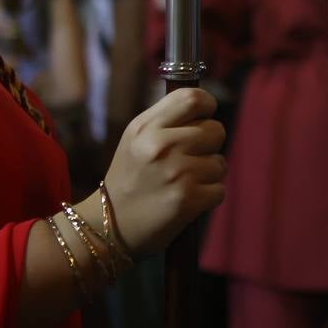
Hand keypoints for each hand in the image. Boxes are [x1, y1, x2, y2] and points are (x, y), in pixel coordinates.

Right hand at [102, 87, 226, 254]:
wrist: (108, 229)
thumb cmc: (131, 179)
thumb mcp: (136, 140)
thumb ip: (167, 119)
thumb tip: (205, 105)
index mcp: (146, 127)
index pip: (192, 98)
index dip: (207, 105)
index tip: (204, 117)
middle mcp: (160, 146)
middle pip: (216, 130)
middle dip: (210, 146)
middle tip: (190, 159)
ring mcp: (176, 173)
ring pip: (220, 163)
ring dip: (208, 175)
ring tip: (183, 183)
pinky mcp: (187, 200)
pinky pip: (219, 190)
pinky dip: (208, 197)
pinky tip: (187, 201)